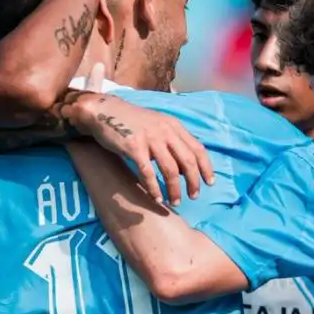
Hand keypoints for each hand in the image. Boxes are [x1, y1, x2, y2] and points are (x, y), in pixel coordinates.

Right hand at [66, 93, 214, 205]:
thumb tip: (184, 168)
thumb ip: (172, 141)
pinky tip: (156, 198)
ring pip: (170, 169)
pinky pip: (148, 172)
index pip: (198, 149)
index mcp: (174, 126)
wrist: (104, 111)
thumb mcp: (158, 125)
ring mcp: (150, 138)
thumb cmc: (132, 122)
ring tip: (175, 201)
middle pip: (188, 161)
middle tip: (194, 196)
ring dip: (174, 189)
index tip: (209, 183)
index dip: (206, 168)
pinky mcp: (134, 147)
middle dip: (193, 182)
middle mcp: (165, 131)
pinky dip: (154, 188)